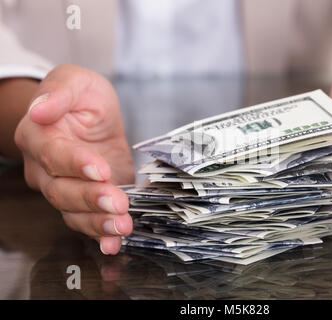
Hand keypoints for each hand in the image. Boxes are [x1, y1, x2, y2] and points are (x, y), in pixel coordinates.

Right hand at [15, 64, 134, 253]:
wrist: (88, 117)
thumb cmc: (80, 98)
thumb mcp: (75, 81)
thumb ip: (59, 92)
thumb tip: (39, 109)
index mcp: (38, 136)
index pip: (53, 154)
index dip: (75, 163)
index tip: (99, 169)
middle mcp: (44, 169)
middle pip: (61, 190)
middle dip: (91, 198)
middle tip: (118, 202)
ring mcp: (64, 188)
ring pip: (73, 212)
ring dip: (98, 222)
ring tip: (122, 226)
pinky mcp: (86, 200)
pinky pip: (86, 222)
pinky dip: (100, 235)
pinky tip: (114, 243)